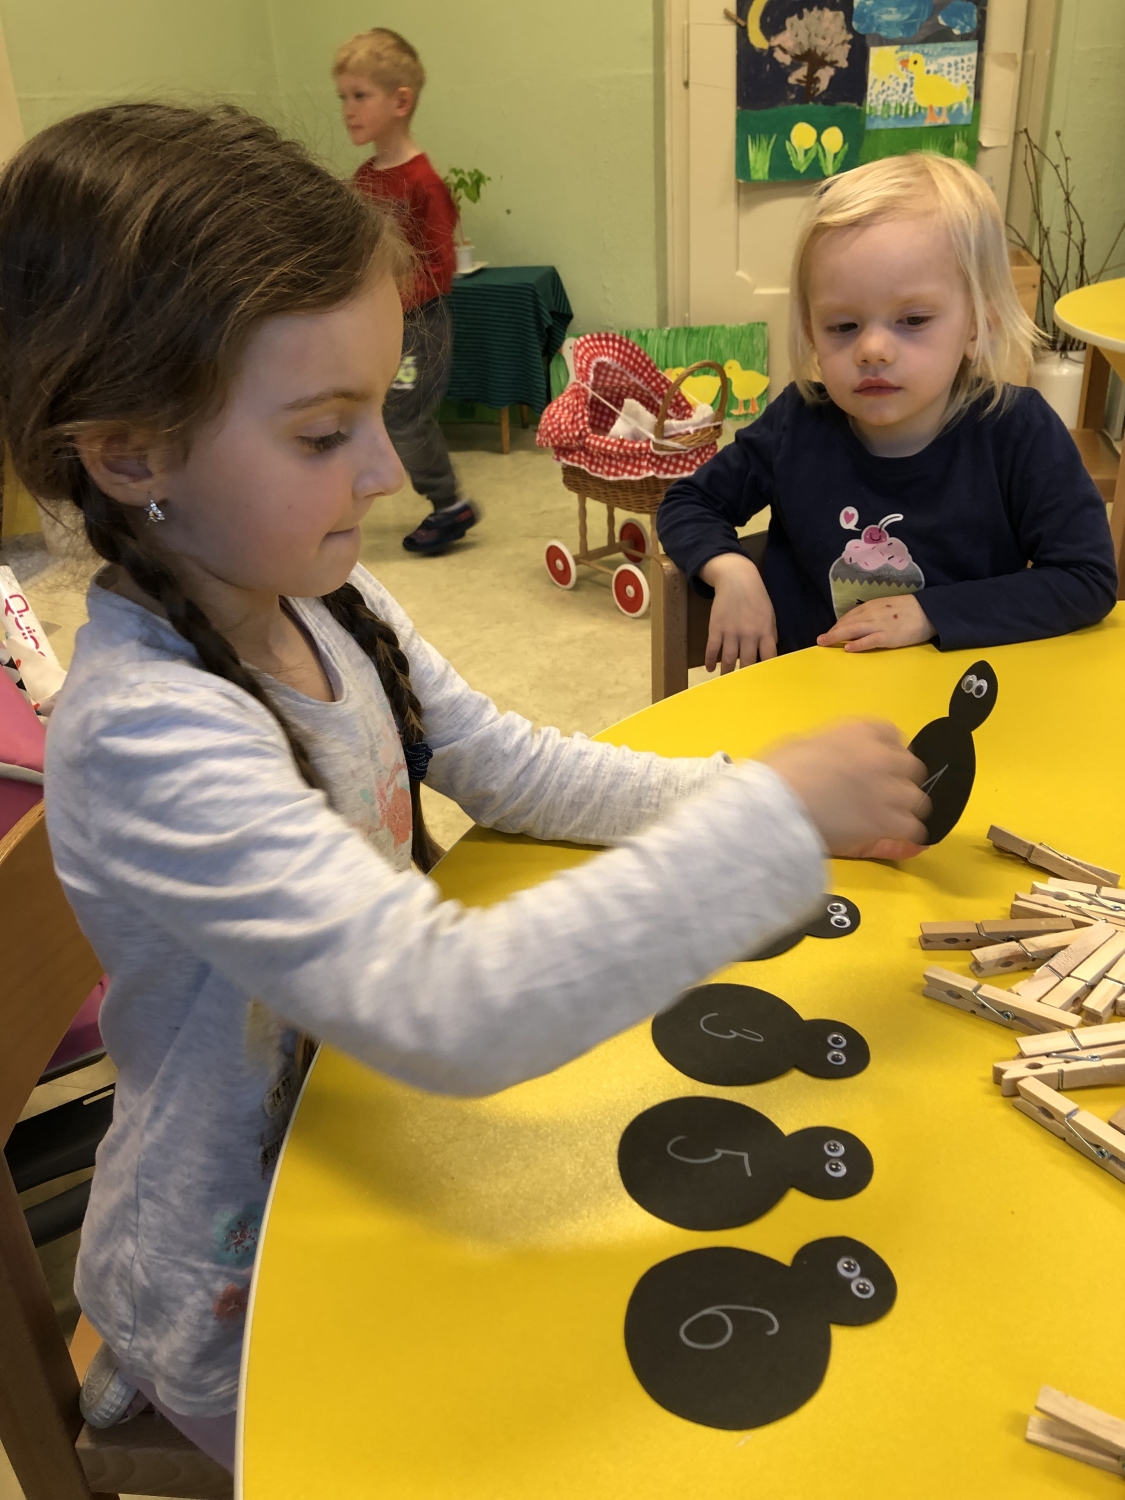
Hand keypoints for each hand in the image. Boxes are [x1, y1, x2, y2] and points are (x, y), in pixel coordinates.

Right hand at [699, 551, 776, 671]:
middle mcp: (749, 634)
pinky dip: (710, 661)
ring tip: (725, 683)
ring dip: (726, 673)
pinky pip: (712, 649)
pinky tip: (710, 669)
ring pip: (728, 659)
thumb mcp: (769, 615)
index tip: (764, 683)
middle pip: (747, 663)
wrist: (737, 579)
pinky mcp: (716, 628)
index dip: (766, 672)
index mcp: (765, 631)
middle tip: (743, 689)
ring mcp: (731, 632)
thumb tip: (769, 655)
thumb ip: (770, 635)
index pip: (768, 657)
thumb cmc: (756, 598)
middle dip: (745, 678)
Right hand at [761, 719, 929, 856]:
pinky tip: (890, 835)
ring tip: (888, 817)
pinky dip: (904, 833)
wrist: (774, 808)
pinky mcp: (886, 822)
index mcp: (859, 731)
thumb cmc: (777, 773)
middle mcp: (881, 756)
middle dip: (899, 778)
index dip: (886, 750)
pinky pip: (913, 828)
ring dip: (903, 807)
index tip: (876, 762)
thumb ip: (825, 745)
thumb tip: (827, 757)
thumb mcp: (799, 743)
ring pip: (917, 799)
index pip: (892, 734)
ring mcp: (887, 790)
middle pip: (911, 767)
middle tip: (882, 791)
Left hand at [817, 594, 934, 652]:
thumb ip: (873, 613)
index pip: (849, 616)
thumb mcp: (887, 606)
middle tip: (820, 640)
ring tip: (825, 643)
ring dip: (837, 636)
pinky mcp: (888, 636)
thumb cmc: (908, 610)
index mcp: (872, 606)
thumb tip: (858, 622)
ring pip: (853, 630)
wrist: (929, 611)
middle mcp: (872, 614)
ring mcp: (879, 625)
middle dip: (832, 631)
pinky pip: (870, 640)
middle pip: (847, 623)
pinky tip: (848, 648)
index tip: (830, 632)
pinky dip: (858, 644)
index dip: (838, 625)